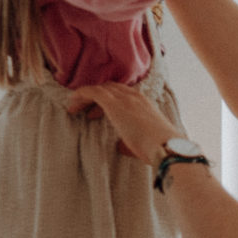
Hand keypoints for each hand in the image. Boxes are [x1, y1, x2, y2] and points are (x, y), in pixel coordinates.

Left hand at [67, 83, 185, 159]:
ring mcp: (124, 99)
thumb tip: (121, 146)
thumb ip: (131, 142)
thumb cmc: (159, 149)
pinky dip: (80, 95)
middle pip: (110, 88)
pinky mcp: (113, 104)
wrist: (166, 147)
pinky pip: (92, 92)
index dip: (108, 101)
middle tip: (85, 111)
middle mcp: (135, 96)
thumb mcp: (145, 143)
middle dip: (96, 97)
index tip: (97, 114)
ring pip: (100, 89)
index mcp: (145, 103)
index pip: (122, 93)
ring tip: (74, 108)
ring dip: (85, 97)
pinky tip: (71, 105)